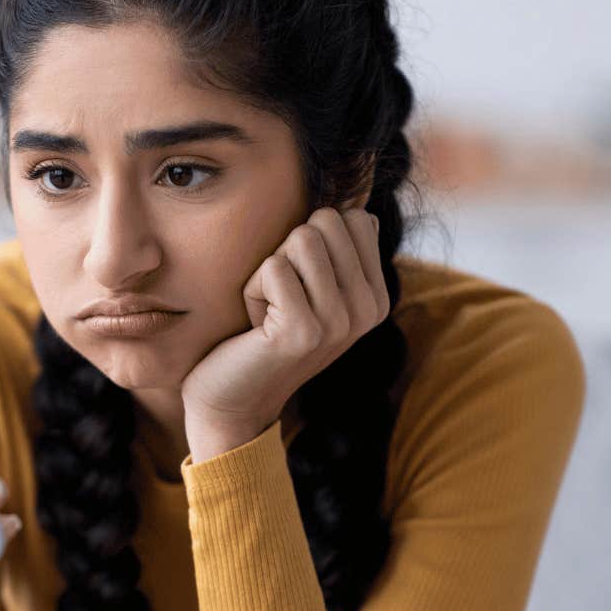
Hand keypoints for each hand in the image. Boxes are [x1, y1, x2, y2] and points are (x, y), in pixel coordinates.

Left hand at [180, 206, 391, 451]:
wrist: (233, 400)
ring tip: (270, 312)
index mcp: (376, 296)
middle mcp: (368, 309)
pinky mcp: (304, 331)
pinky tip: (257, 326)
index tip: (300, 287)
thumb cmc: (264, 335)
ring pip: (300, 238)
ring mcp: (339, 322)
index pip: (353, 217)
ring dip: (268, 271)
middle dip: (288, 252)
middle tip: (280, 299)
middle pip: (326, 221)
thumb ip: (338, 253)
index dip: (311, 241)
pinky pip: (273, 267)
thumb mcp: (313, 291)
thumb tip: (361, 211)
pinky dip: (252, 289)